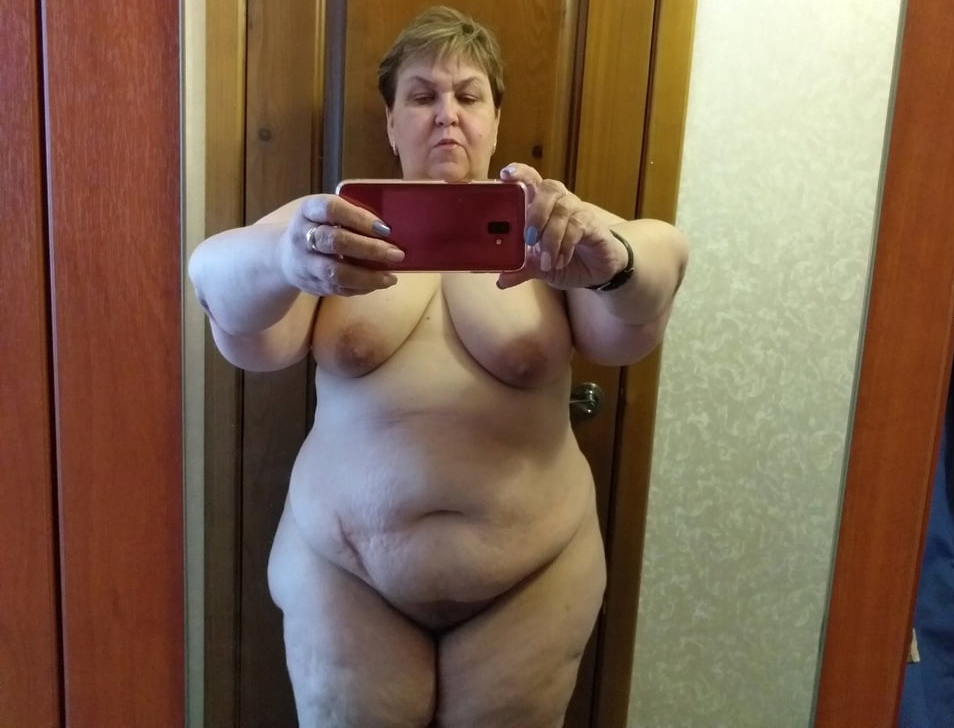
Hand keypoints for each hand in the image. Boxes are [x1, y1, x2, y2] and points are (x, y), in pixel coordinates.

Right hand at [277, 194, 405, 296]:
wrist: (283, 256)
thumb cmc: (317, 227)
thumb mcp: (325, 213)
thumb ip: (350, 216)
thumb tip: (389, 230)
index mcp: (308, 210)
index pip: (331, 209)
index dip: (359, 218)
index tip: (385, 228)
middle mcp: (302, 236)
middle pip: (335, 241)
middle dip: (369, 249)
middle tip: (396, 254)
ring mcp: (305, 263)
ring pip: (336, 272)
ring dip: (368, 276)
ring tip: (391, 277)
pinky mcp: (311, 285)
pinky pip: (338, 289)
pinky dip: (361, 287)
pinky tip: (378, 283)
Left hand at [496, 163, 627, 289]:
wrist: (596, 269)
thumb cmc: (564, 258)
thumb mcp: (539, 267)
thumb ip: (521, 269)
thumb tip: (501, 280)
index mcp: (540, 205)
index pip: (530, 178)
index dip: (518, 172)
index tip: (504, 176)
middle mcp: (559, 202)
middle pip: (548, 188)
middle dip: (536, 212)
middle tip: (529, 239)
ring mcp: (576, 210)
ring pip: (562, 209)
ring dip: (551, 237)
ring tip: (546, 261)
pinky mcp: (592, 223)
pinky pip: (578, 226)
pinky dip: (566, 245)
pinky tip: (560, 260)